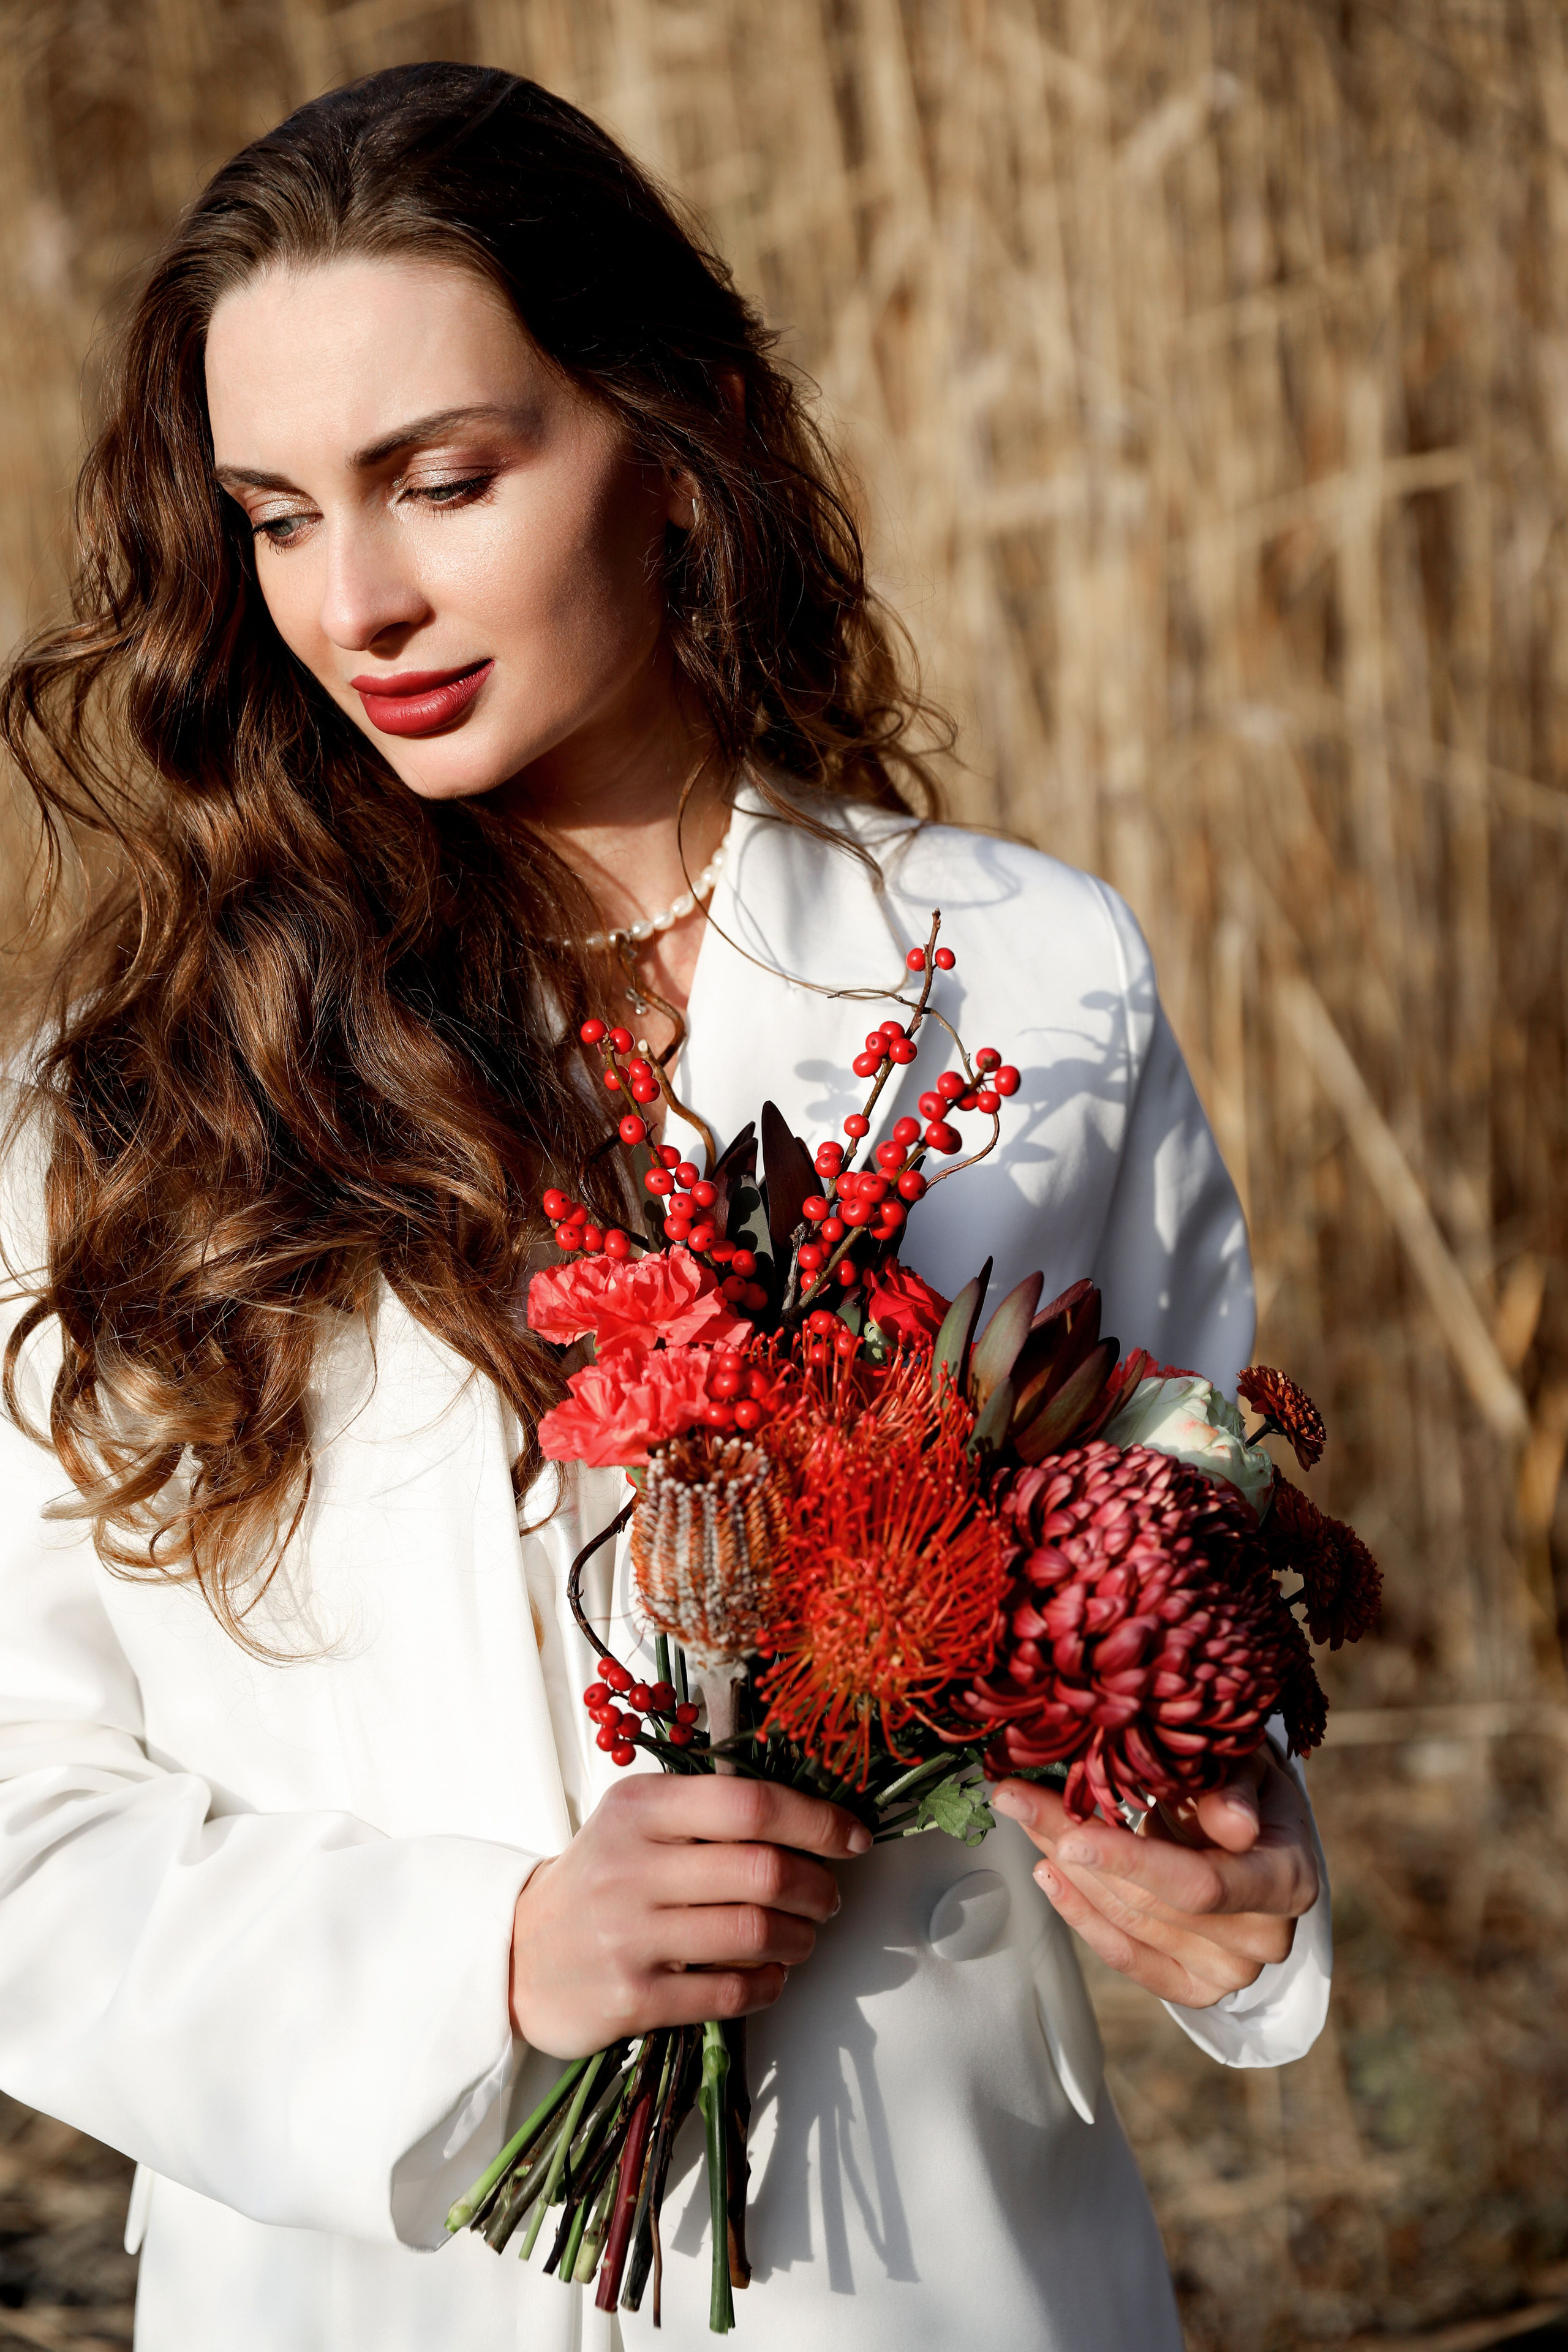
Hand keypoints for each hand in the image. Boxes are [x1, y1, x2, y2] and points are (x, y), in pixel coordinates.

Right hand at [509, 1775, 870, 2055]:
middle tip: (828, 1896)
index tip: (853, 1837)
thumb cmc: (599, 1879)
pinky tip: (769, 1976)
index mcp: (640, 1807)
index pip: (750, 1802)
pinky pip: (730, 1992)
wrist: (516, 1954)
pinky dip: (768, 1984)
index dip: (817, 1819)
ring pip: (755, 1932)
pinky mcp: (633, 1998)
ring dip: (800, 1938)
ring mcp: (630, 1935)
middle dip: (817, 1887)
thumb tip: (810, 1814)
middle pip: (763, 1870)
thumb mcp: (636, 1821)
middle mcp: (632, 1865)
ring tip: (802, 1937)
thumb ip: (708, 1810)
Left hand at [990, 1748, 1319, 2009]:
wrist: (1267, 1839)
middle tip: (1015, 1799)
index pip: (1200, 1885)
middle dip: (1073, 1846)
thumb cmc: (1249, 1791)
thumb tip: (1234, 1825)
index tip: (1070, 1836)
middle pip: (1149, 1903)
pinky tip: (1048, 1873)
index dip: (1133, 1862)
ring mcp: (1230, 1972)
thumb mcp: (1246, 1768)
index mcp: (1287, 1880)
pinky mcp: (1195, 1988)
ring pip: (1128, 1924)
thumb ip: (1234, 1790)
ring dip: (1067, 1870)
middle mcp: (1264, 1939)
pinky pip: (1126, 1956)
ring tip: (1025, 1816)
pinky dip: (1080, 1914)